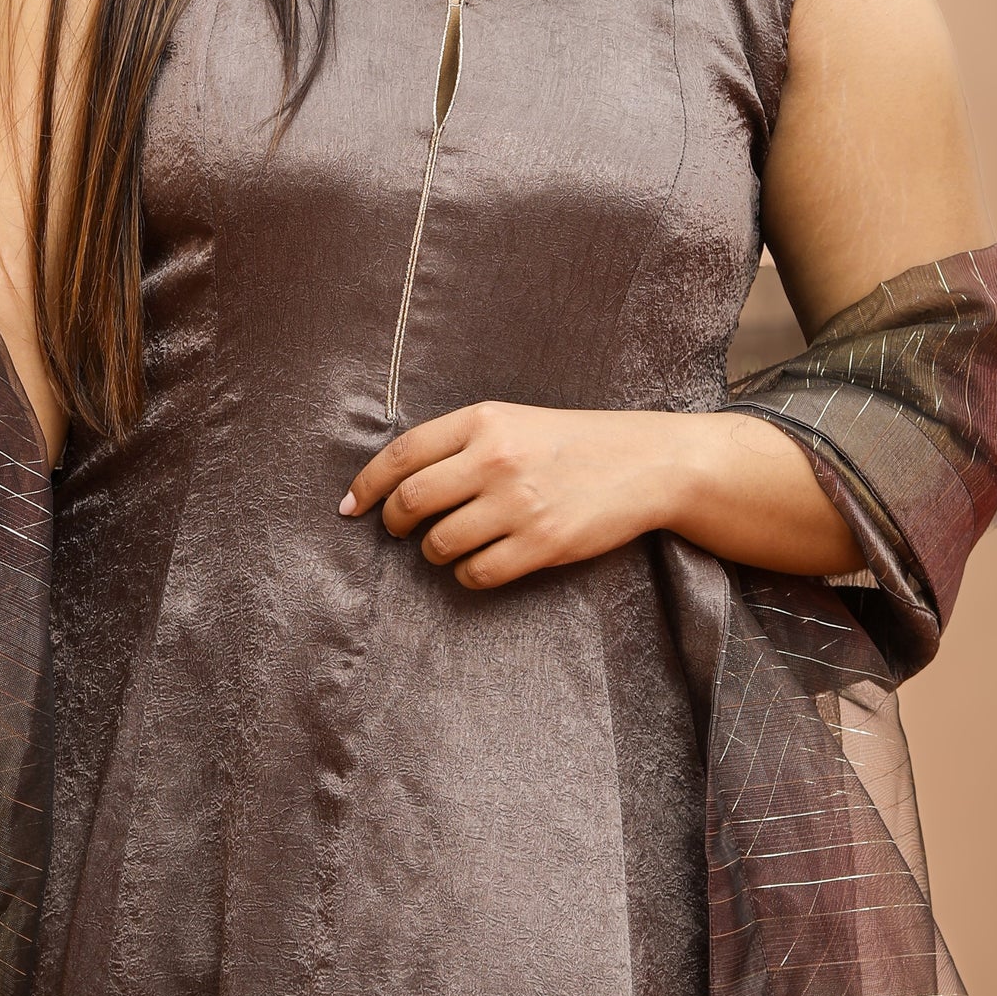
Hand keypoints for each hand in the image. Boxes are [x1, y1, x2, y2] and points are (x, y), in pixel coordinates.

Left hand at [342, 401, 674, 589]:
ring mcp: (518, 503)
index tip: (351, 506)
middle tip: (399, 530)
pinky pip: (477, 573)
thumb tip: (397, 482)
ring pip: (439, 543)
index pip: (402, 454)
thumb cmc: (572, 443)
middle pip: (411, 501)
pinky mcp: (542, 543)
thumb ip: (459, 443)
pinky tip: (479, 563)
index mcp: (483, 421)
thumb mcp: (513, 421)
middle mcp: (496, 458)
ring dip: (433, 552)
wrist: (645, 462)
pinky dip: (467, 574)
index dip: (367, 484)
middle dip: (395, 523)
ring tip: (449, 545)